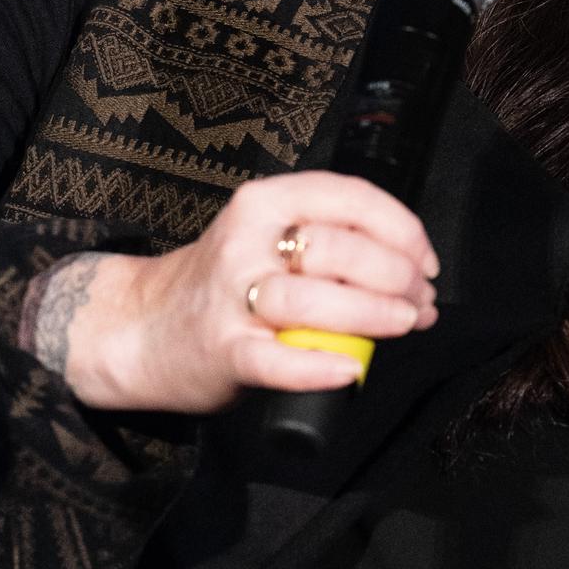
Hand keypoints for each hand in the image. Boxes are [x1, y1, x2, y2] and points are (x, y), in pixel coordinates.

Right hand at [20, 170, 439, 412]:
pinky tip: (348, 370)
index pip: (351, 198)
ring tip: (403, 324)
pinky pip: (278, 360)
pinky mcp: (223, 349)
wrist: (142, 327)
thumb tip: (413, 271)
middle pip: (341, 249)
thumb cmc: (226, 284)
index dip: (404, 230)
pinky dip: (319, 367)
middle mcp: (246, 240)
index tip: (426, 262)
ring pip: (315, 298)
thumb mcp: (268, 236)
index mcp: (266, 202)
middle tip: (420, 302)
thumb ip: (328, 239)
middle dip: (398, 277)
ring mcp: (232, 296)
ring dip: (374, 313)